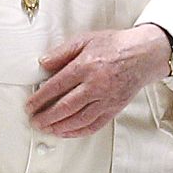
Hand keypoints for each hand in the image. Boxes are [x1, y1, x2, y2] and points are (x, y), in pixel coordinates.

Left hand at [27, 25, 171, 137]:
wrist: (143, 55)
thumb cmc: (114, 46)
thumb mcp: (84, 40)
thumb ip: (62, 52)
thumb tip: (43, 63)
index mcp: (86, 67)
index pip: (57, 86)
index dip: (40, 98)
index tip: (29, 105)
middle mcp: (96, 86)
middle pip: (66, 106)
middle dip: (47, 117)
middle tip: (34, 121)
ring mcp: (106, 99)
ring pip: (80, 119)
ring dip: (60, 127)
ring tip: (47, 129)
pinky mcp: (115, 108)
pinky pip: (95, 124)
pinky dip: (79, 131)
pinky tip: (67, 132)